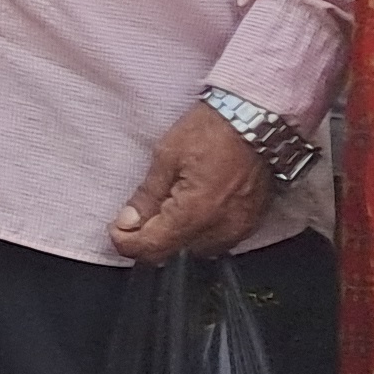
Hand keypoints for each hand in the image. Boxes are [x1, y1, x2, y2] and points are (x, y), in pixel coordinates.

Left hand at [112, 101, 274, 261]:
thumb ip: (147, 195)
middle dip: (149, 238)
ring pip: (195, 250)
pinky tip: (189, 210)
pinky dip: (197, 231)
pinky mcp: (251, 223)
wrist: (257, 119)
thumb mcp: (167, 155)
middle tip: (134, 216)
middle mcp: (221, 229)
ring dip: (174, 237)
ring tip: (163, 208)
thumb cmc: (213, 130)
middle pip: (174, 253)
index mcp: (197, 213)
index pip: (153, 247)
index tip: (116, 230)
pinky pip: (217, 240)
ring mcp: (239, 229)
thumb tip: (128, 221)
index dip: (127, 243)